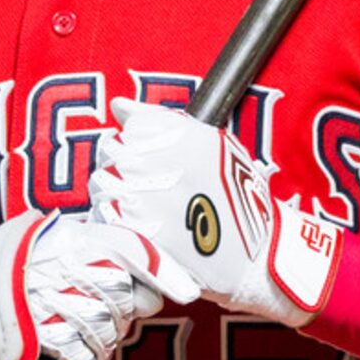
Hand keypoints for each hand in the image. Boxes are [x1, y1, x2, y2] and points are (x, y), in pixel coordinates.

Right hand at [0, 211, 190, 359]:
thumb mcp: (28, 259)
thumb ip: (74, 253)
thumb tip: (137, 270)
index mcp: (47, 237)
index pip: (118, 242)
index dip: (157, 266)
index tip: (185, 287)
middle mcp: (41, 262)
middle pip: (115, 288)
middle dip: (125, 310)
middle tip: (117, 319)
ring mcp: (31, 300)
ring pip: (100, 322)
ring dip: (102, 341)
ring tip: (88, 344)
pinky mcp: (25, 337)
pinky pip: (77, 352)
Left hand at [89, 99, 343, 326]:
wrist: (255, 254)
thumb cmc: (236, 197)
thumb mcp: (211, 144)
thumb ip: (158, 120)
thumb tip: (118, 105)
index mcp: (178, 136)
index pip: (131, 127)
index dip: (140, 143)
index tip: (157, 159)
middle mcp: (158, 162)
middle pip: (112, 153)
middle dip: (125, 166)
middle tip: (153, 186)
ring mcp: (144, 199)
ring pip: (104, 185)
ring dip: (117, 193)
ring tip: (148, 207)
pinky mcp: (136, 233)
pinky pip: (106, 217)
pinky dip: (116, 221)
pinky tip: (141, 226)